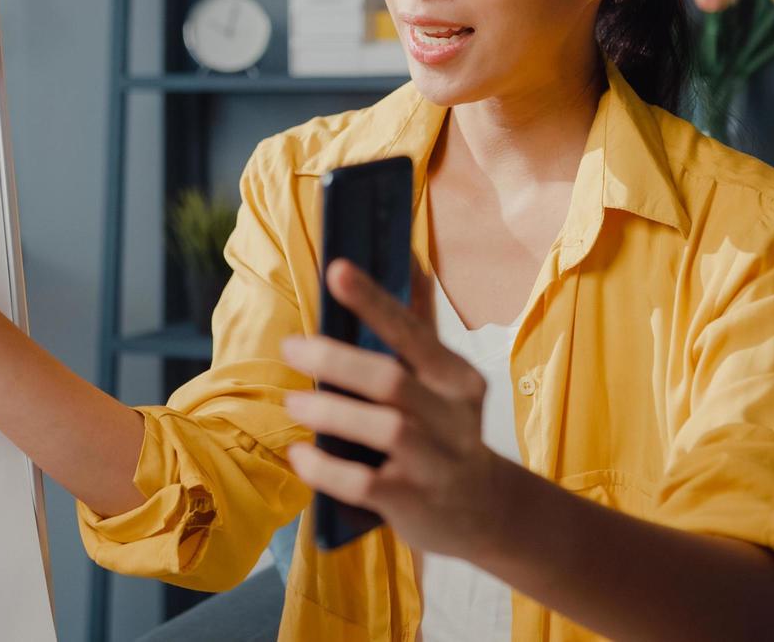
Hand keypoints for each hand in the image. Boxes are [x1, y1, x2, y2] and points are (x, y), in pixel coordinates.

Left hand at [281, 259, 518, 560]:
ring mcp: (437, 463)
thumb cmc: (446, 435)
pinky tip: (300, 456)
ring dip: (329, 412)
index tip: (337, 270)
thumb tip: (409, 261)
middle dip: (335, 360)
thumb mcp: (445, 385)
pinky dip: (325, 468)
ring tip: (292, 403)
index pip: (412, 332)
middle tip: (290, 346)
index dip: (373, 301)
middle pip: (391, 379)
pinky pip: (364, 482)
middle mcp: (454, 418)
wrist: (482, 512)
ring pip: (384, 428)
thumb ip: (420, 332)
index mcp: (458, 379)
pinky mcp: (414, 502)